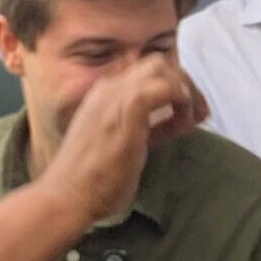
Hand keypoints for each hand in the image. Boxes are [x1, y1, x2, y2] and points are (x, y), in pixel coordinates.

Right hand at [39, 55, 195, 227]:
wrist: (65, 197)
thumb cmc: (91, 180)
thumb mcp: (120, 144)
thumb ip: (145, 127)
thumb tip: (173, 121)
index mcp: (104, 94)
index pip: (145, 72)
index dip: (172, 87)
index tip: (188, 115)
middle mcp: (108, 88)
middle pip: (156, 63)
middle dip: (183, 82)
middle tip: (195, 114)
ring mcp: (115, 97)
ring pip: (160, 67)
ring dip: (183, 90)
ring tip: (188, 121)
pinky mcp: (126, 112)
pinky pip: (162, 87)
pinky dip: (180, 98)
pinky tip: (183, 122)